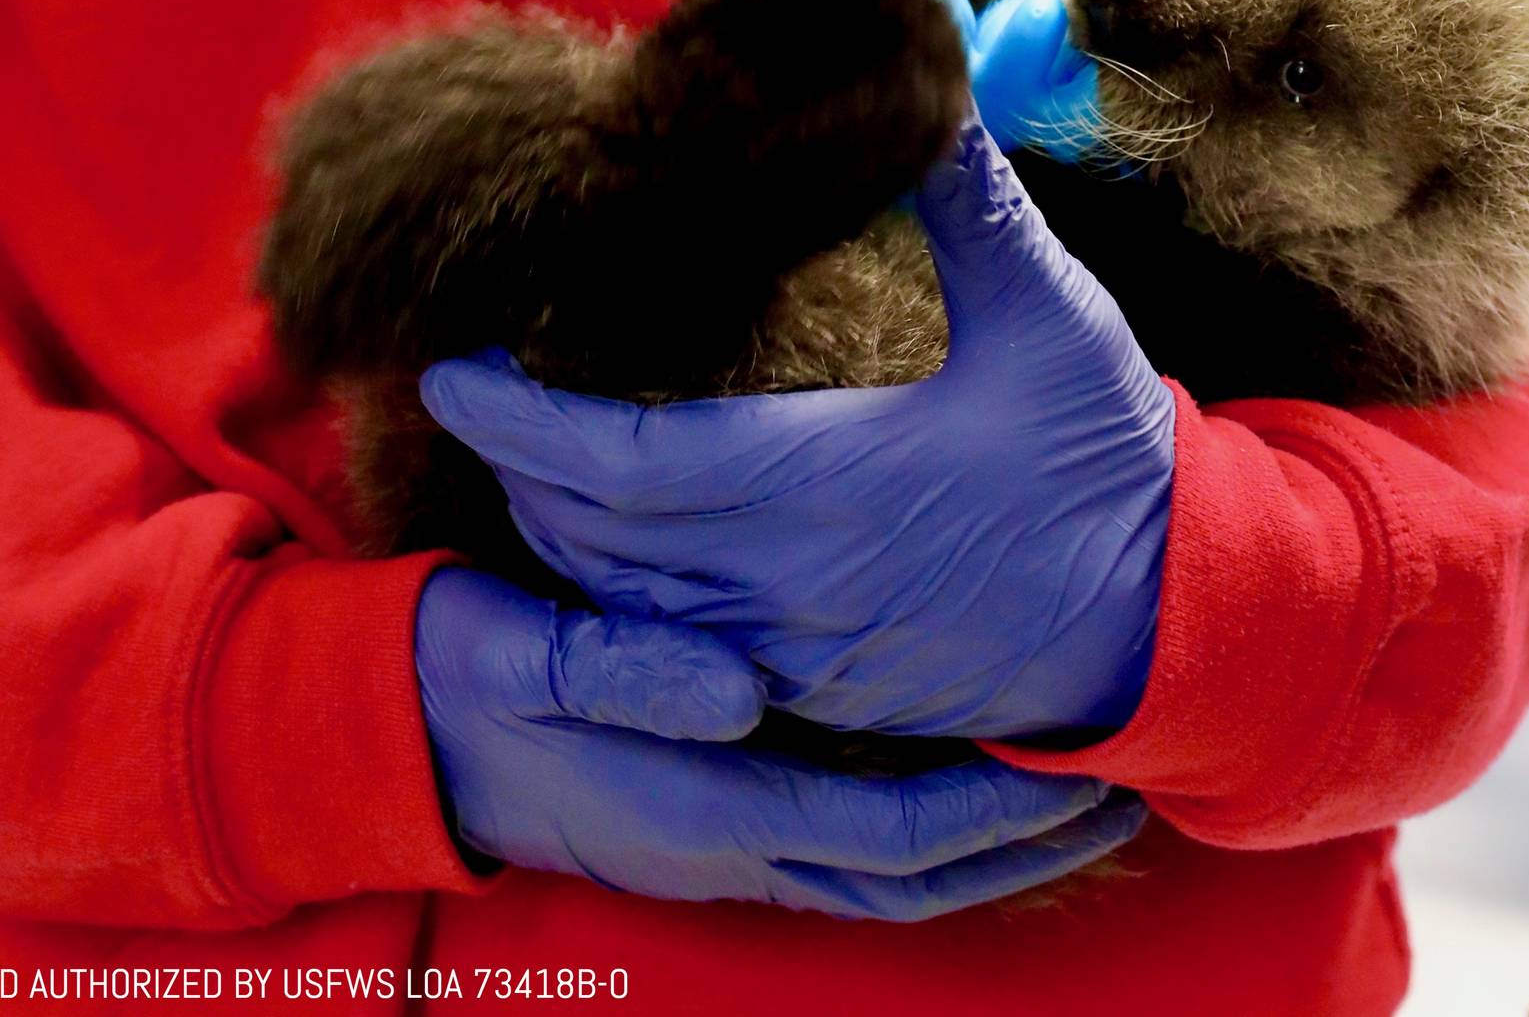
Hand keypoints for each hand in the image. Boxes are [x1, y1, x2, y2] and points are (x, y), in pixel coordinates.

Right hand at [414, 566, 1147, 919]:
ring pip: (889, 873)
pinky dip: (923, 826)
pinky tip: (959, 769)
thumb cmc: (471, 677)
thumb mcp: (527, 654)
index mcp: (702, 807)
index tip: (1071, 763)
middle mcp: (732, 845)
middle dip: (1018, 842)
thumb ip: (621, 666)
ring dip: (984, 844)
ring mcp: (726, 844)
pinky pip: (848, 844)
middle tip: (1120, 786)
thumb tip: (737, 688)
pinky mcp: (717, 820)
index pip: (881, 828)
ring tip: (1072, 787)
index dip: (984, 807)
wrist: (408, 731)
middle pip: (911, 873)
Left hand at [422, 106, 1176, 741]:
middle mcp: (790, 586)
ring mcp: (801, 656)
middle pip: (595, 542)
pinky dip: (625, 600)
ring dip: (563, 537)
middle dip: (519, 471)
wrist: (1179, 622)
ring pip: (627, 611)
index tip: (449, 370)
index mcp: (826, 485)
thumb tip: (935, 42)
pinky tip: (625, 544)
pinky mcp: (823, 693)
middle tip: (476, 398)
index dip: (519, 420)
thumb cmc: (1107, 460)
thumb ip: (968, 191)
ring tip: (533, 458)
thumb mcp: (1047, 311)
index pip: (620, 464)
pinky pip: (683, 656)